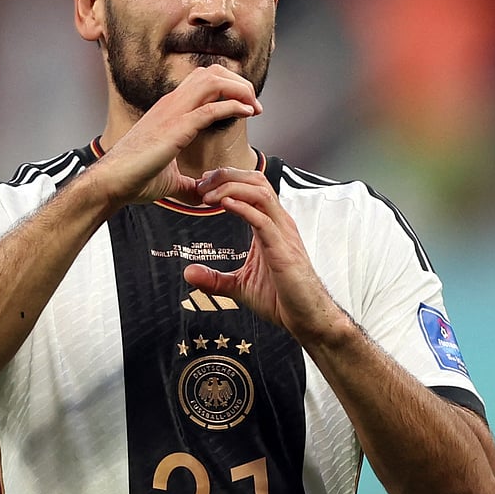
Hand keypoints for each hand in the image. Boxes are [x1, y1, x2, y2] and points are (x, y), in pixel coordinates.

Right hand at [95, 65, 261, 205]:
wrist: (112, 182)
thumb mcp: (171, 181)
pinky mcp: (176, 128)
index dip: (229, 87)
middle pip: (212, 73)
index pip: (203, 81)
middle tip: (255, 104)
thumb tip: (203, 196)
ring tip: (254, 106)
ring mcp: (172, 112)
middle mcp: (171, 104)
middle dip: (239, 83)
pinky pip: (210, 109)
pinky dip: (233, 106)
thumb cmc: (135, 179)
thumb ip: (190, 186)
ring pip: (213, 81)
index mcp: (170, 109)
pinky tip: (247, 113)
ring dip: (239, 90)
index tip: (246, 105)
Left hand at [182, 167, 344, 342]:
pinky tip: (226, 205)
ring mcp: (283, 234)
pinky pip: (263, 220)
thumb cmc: (281, 298)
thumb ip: (214, 278)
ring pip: (260, 193)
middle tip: (202, 184)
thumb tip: (189, 273)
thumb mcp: (239, 286)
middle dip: (227, 176)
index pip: (251, 188)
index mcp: (270, 225)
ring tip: (209, 195)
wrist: (305, 317)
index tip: (203, 185)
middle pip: (256, 181)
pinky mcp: (283, 250)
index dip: (226, 180)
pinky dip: (244, 208)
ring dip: (232, 188)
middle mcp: (279, 224)